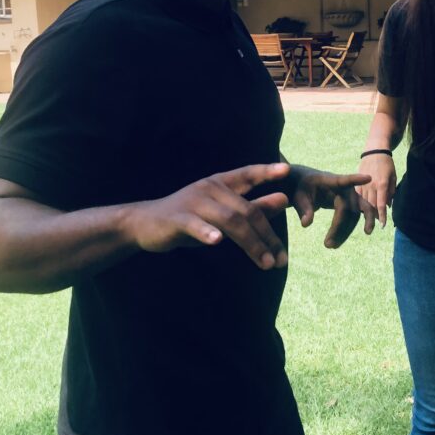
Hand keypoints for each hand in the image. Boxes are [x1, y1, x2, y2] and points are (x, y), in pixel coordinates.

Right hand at [127, 163, 290, 269]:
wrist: (146, 224)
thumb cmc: (191, 218)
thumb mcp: (223, 211)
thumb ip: (252, 205)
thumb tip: (284, 199)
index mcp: (221, 183)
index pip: (247, 174)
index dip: (266, 171)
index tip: (288, 171)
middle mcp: (209, 188)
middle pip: (246, 210)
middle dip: (267, 236)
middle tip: (281, 259)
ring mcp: (193, 202)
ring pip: (229, 220)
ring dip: (250, 243)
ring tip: (265, 263)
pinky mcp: (177, 219)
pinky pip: (194, 225)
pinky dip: (206, 232)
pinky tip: (217, 241)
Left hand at [288, 165, 376, 246]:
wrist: (304, 184)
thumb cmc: (300, 188)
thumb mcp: (297, 197)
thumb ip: (303, 209)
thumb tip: (306, 224)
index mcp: (330, 181)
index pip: (344, 180)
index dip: (356, 179)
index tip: (368, 178)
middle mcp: (344, 187)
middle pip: (348, 208)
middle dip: (340, 228)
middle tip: (327, 245)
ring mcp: (350, 195)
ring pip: (355, 214)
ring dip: (346, 231)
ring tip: (332, 246)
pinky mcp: (351, 202)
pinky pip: (359, 213)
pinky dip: (363, 222)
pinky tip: (367, 231)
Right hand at [356, 154, 395, 227]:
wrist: (375, 151)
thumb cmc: (387, 164)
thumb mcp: (393, 177)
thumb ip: (391, 192)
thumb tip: (388, 206)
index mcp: (382, 184)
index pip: (381, 205)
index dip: (382, 216)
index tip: (383, 225)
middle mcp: (371, 185)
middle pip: (371, 206)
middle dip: (373, 217)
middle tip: (376, 224)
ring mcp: (363, 184)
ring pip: (363, 202)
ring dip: (366, 211)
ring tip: (369, 219)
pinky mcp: (357, 182)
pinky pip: (357, 196)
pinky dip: (359, 203)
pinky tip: (361, 208)